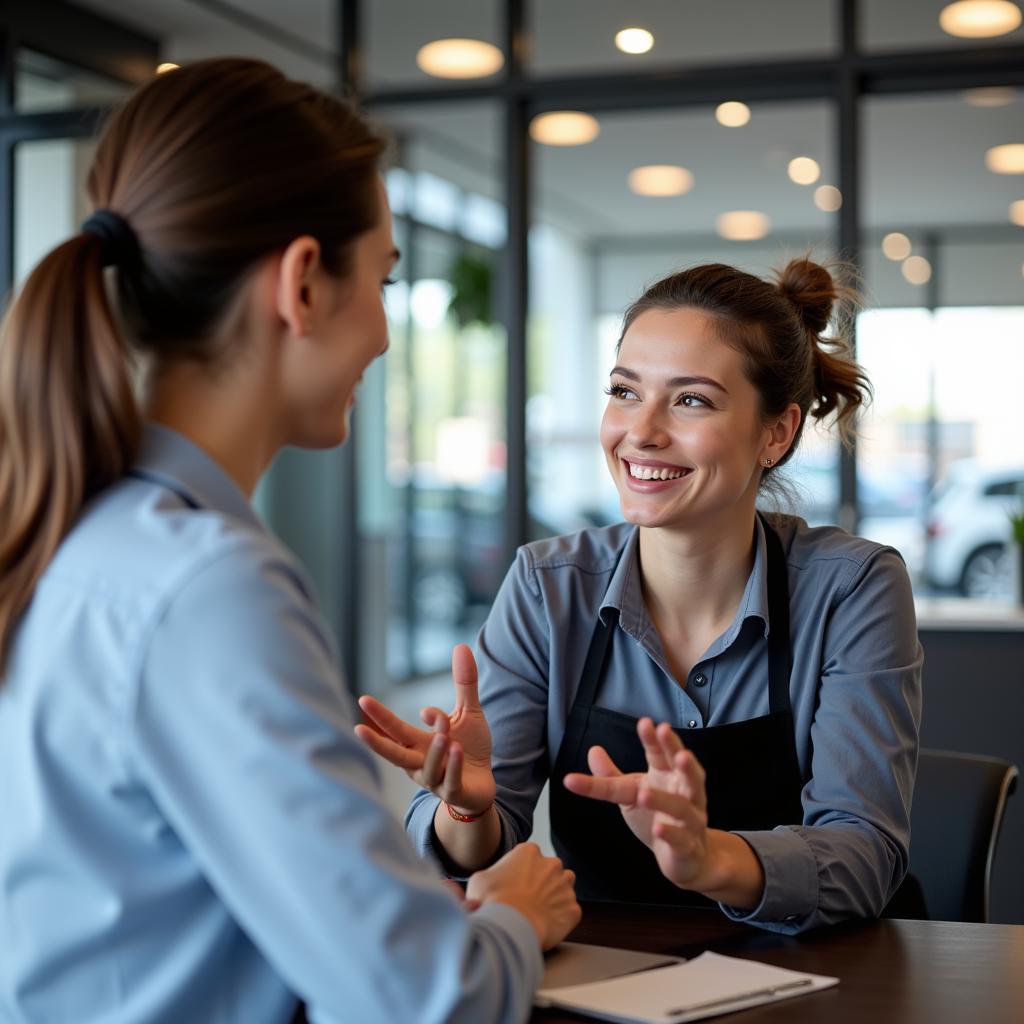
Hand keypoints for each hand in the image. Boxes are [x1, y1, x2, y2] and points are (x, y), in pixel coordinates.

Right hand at [354, 644, 494, 815]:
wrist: (483, 785)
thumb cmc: (468, 748)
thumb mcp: (467, 712)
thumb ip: (463, 683)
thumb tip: (461, 646)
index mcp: (417, 743)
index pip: (394, 729)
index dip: (378, 716)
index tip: (364, 700)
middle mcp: (420, 763)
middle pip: (395, 754)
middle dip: (376, 743)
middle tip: (357, 729)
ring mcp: (435, 780)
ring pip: (428, 767)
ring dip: (434, 751)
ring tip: (443, 733)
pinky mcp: (454, 793)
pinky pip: (450, 781)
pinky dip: (452, 766)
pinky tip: (456, 750)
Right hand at [466, 843, 580, 949]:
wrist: (509, 927)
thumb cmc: (492, 901)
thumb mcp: (479, 879)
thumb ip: (491, 874)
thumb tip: (490, 882)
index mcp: (529, 852)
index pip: (529, 857)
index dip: (520, 872)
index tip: (513, 885)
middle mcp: (552, 864)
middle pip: (549, 871)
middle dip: (541, 883)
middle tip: (526, 900)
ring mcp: (566, 887)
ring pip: (564, 888)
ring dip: (555, 897)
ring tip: (538, 911)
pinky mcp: (573, 909)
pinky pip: (569, 913)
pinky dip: (560, 919)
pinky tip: (545, 925)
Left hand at [562, 717, 712, 889]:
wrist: (685, 858)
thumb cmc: (658, 817)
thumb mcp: (630, 794)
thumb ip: (610, 776)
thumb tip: (593, 750)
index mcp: (669, 776)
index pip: (662, 754)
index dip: (655, 739)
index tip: (645, 723)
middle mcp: (685, 793)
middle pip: (684, 769)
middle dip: (675, 749)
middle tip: (665, 732)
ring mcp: (690, 820)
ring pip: (682, 806)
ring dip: (664, 799)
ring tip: (644, 793)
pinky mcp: (689, 846)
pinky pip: (681, 839)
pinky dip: (671, 833)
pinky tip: (658, 828)